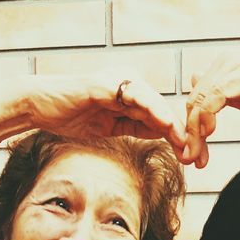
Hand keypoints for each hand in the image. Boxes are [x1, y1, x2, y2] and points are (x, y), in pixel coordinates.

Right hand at [19, 74, 188, 160]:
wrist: (41, 106)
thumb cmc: (72, 116)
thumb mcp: (112, 127)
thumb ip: (137, 127)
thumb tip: (163, 136)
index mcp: (133, 92)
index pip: (163, 116)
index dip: (180, 138)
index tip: (195, 160)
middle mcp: (130, 82)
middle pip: (165, 110)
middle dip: (183, 136)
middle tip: (199, 158)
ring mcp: (119, 80)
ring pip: (155, 104)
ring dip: (173, 126)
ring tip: (187, 145)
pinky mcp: (106, 84)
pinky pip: (135, 97)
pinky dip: (152, 110)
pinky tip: (165, 124)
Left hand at [184, 59, 239, 165]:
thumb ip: (222, 94)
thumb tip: (195, 80)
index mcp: (225, 66)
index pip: (195, 98)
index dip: (190, 129)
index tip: (193, 157)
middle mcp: (226, 61)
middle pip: (193, 101)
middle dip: (190, 134)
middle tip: (191, 161)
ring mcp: (235, 66)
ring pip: (200, 102)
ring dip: (195, 133)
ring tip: (197, 157)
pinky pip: (214, 99)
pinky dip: (206, 120)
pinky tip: (209, 137)